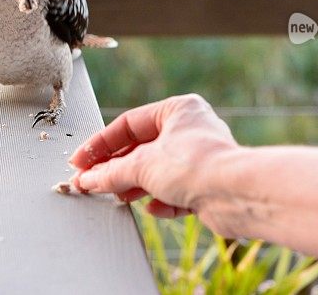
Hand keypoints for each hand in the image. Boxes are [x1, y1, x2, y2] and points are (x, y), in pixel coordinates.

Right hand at [70, 94, 237, 218]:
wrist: (237, 195)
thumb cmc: (197, 165)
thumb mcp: (142, 165)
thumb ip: (111, 172)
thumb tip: (88, 179)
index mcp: (178, 110)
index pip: (128, 124)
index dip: (101, 144)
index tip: (81, 162)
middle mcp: (191, 130)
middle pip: (142, 149)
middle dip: (118, 168)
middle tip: (93, 182)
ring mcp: (200, 159)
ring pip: (158, 172)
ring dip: (137, 186)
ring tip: (119, 196)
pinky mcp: (208, 186)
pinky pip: (177, 192)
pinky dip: (163, 201)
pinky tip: (155, 208)